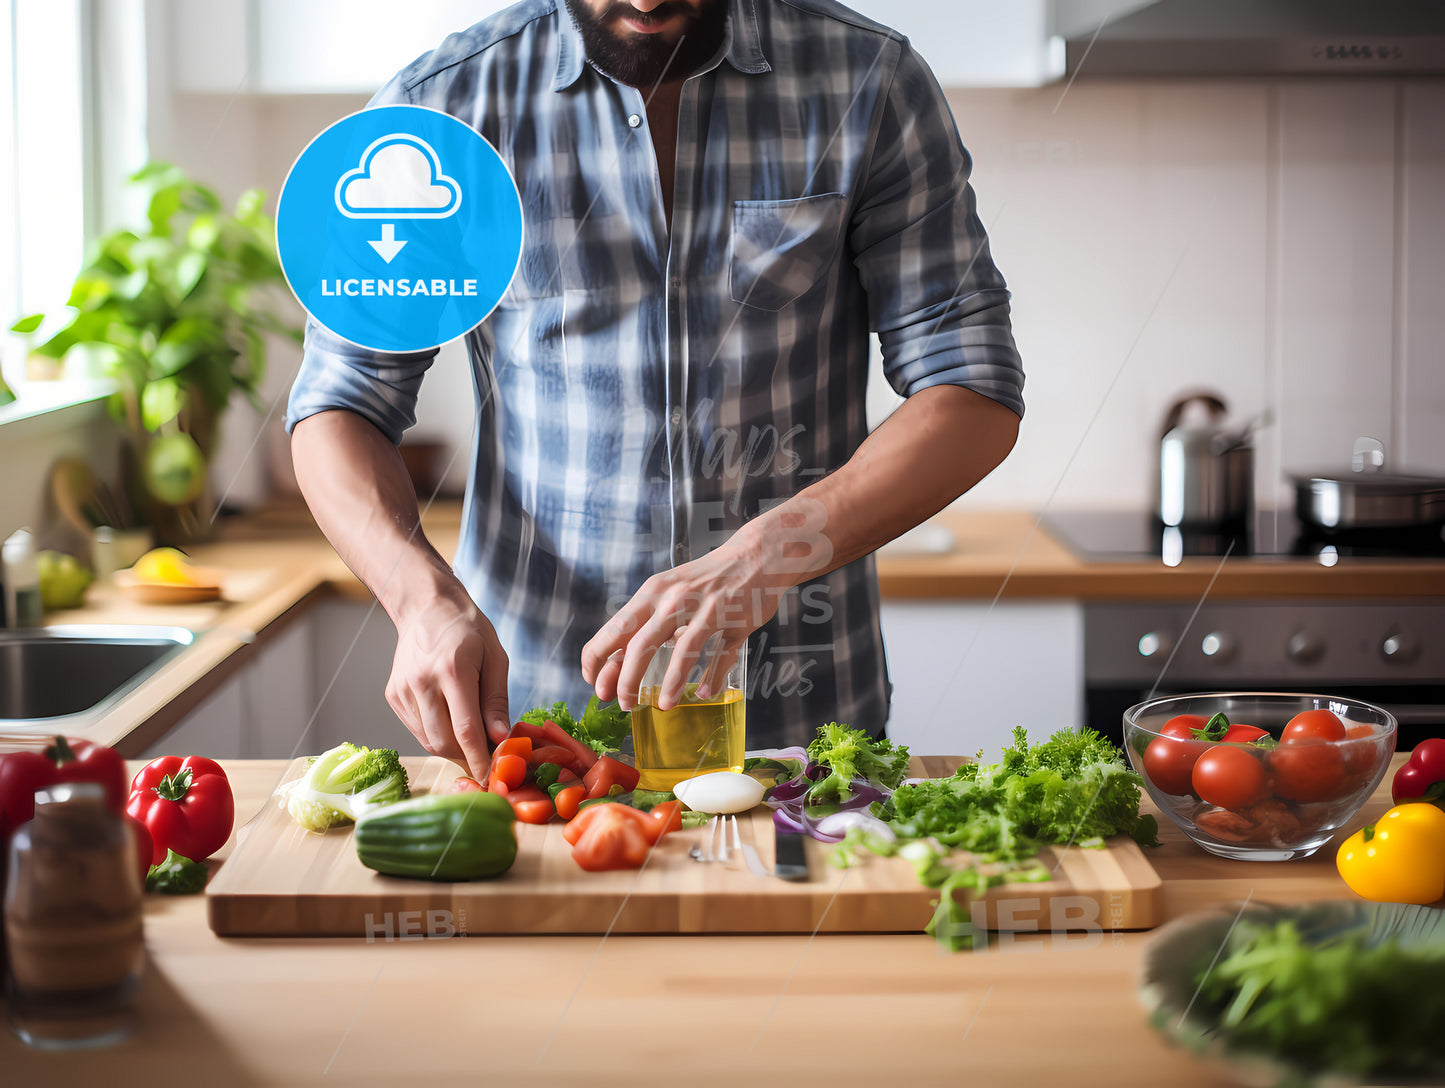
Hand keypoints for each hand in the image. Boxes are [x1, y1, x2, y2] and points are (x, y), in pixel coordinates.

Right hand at [385, 585, 508, 778]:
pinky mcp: (393, 695)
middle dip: (467, 758)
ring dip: (452, 749)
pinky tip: (449, 721)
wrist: (426, 606)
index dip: (479, 759)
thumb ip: (496, 701)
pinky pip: (417, 729)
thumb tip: (501, 738)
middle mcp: (422, 683)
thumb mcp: (495, 658)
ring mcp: (403, 690)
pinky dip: (436, 735)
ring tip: (471, 739)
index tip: (491, 778)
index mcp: (452, 671)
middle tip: (487, 758)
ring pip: (428, 740)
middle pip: (444, 742)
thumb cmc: (468, 629)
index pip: (466, 730)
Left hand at [580, 529, 784, 712]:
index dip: (598, 658)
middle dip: (627, 679)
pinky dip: (713, 676)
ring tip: (663, 706)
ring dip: (671, 683)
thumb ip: (650, 624)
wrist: (755, 555)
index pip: (615, 628)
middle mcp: (675, 599)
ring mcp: (707, 610)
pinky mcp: (735, 621)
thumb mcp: (669, 592)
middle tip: (622, 703)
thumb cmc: (705, 580)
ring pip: (683, 650)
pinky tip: (706, 692)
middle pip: (642, 643)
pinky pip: (722, 653)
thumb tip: (622, 663)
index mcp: (653, 592)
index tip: (593, 682)